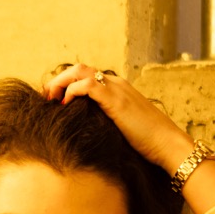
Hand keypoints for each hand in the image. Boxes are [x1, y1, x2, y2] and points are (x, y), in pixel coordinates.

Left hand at [43, 62, 192, 173]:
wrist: (168, 144)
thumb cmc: (149, 143)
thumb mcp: (123, 129)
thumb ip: (107, 124)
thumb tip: (89, 134)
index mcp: (118, 89)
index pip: (87, 76)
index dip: (67, 84)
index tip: (55, 100)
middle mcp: (116, 83)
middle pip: (79, 69)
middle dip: (59, 79)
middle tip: (47, 97)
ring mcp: (116, 89)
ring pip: (80, 71)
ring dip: (61, 81)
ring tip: (51, 98)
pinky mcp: (115, 99)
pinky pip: (87, 84)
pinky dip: (72, 91)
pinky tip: (66, 104)